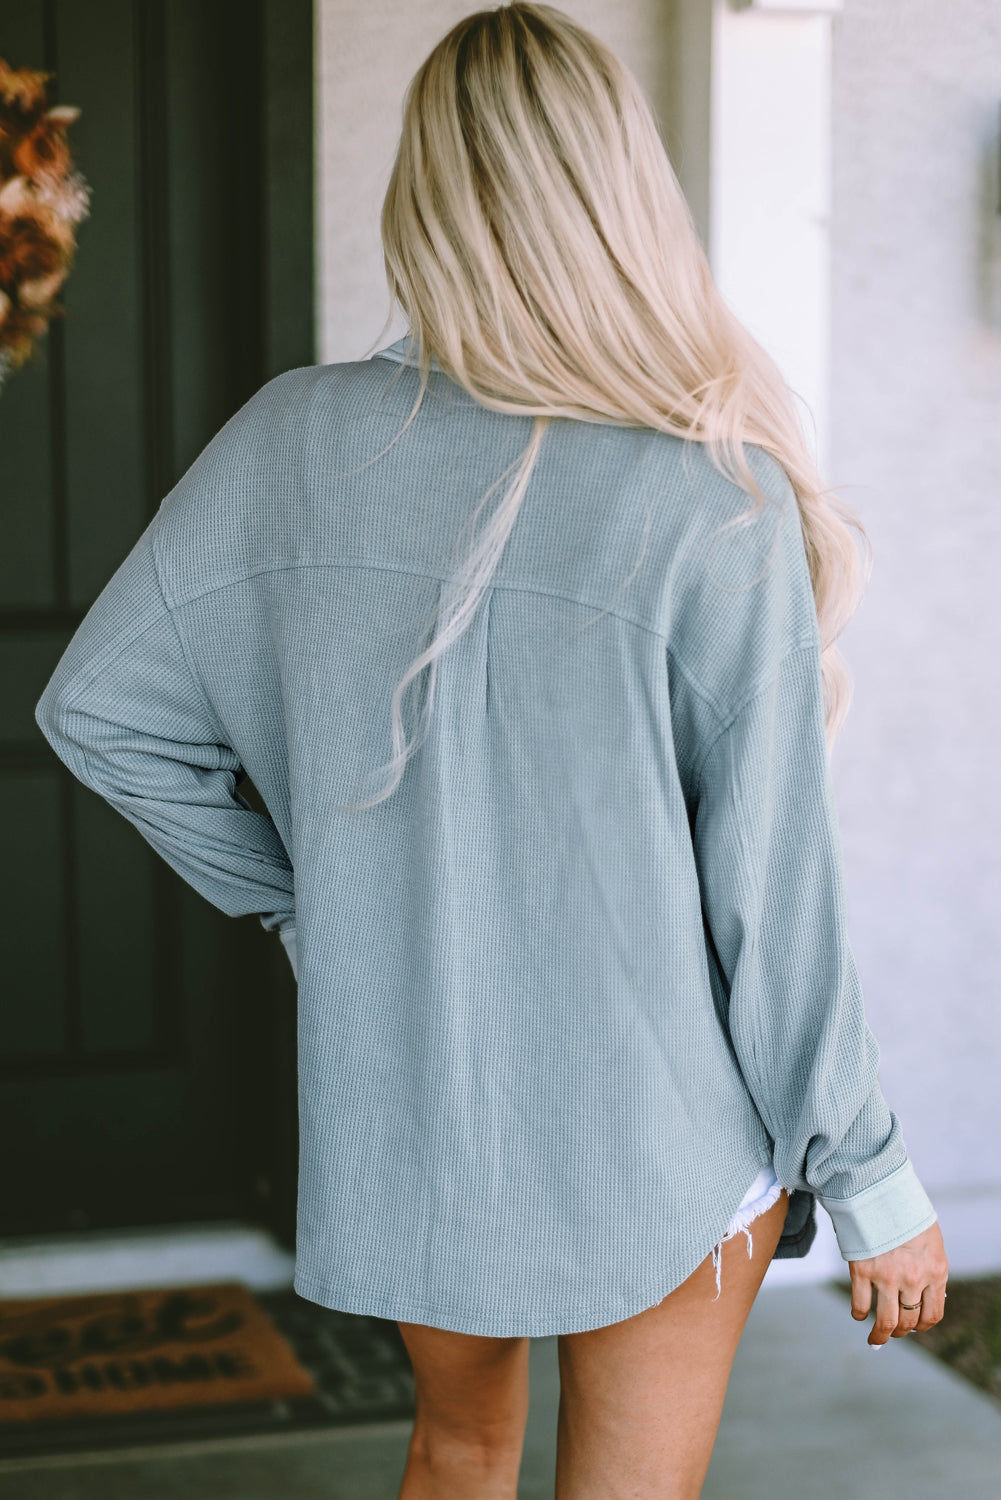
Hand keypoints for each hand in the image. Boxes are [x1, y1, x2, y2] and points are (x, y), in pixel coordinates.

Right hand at [848, 1220, 947, 1345]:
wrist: (879, 1190)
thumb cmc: (906, 1213)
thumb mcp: (930, 1241)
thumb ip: (929, 1268)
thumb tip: (924, 1295)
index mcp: (935, 1271)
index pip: (932, 1314)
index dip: (922, 1325)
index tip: (914, 1327)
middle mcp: (914, 1278)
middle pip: (908, 1321)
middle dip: (901, 1332)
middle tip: (893, 1333)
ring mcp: (887, 1276)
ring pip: (886, 1321)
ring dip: (880, 1335)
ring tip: (875, 1339)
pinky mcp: (862, 1270)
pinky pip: (860, 1304)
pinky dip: (859, 1314)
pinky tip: (859, 1314)